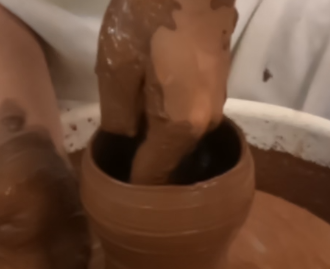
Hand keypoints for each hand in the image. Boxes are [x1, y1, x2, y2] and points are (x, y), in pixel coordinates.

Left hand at [96, 0, 236, 183]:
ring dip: (158, 140)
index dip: (129, 185)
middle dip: (145, 165)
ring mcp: (218, 103)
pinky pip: (191, 115)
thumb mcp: (117, 69)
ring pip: (182, 138)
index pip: (152, 177)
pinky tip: (152, 103)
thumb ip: (117, 118)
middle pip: (171, 161)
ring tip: (130, 132)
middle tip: (114, 160)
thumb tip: (123, 144)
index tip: (110, 187)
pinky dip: (171, 119)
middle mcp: (206, 124)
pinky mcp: (220, 84)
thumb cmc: (148, 19)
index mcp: (180, 128)